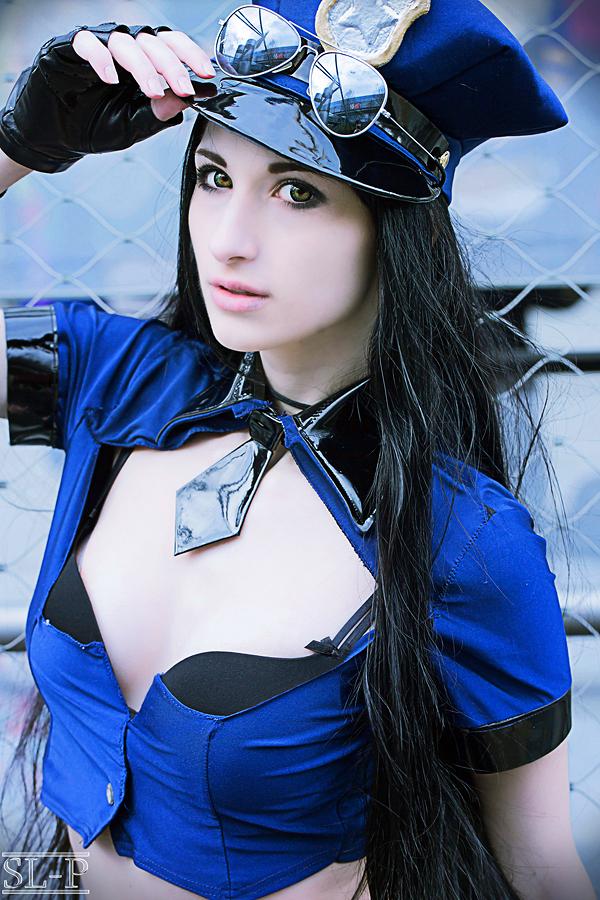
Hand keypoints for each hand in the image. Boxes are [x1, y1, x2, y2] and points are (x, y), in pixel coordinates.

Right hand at [0, 22, 215, 173]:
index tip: (207, 76)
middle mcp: (121, 48)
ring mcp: (95, 45)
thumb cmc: (93, 127)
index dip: (190, 56)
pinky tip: (111, 80)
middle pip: (153, 42)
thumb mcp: (132, 127)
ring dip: (143, 66)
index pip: (170, 47)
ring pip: (125, 41)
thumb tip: (187, 101)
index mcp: (141, 62)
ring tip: (152, 91)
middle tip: (184, 89)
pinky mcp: (66, 49)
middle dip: (172, 66)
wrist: (55, 137)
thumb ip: (157, 115)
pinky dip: (101, 60)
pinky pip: (87, 43)